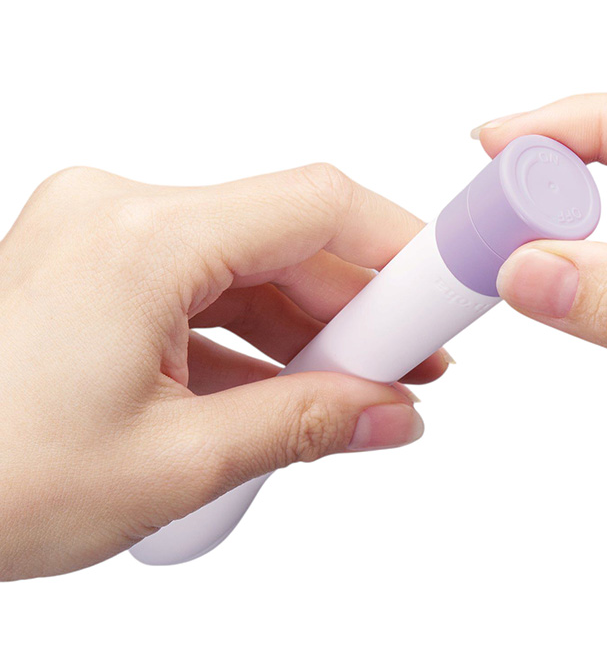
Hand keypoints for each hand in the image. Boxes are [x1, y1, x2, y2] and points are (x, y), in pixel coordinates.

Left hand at [0, 164, 442, 578]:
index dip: (398, 245)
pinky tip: (288, 386)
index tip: (444, 293)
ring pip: (246, 264)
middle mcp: (120, 213)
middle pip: (285, 235)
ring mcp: (104, 236)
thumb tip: (392, 415)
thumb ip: (303, 427)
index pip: (314, 205)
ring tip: (356, 389)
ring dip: (307, 324)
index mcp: (141, 240)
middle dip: (357, 302)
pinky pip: (202, 286)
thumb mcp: (173, 465)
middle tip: (412, 365)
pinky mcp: (96, 268)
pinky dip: (251, 335)